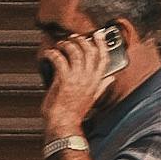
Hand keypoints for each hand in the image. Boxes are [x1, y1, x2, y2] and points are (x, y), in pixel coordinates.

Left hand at [38, 27, 118, 142]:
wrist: (63, 124)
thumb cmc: (73, 113)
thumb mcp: (92, 98)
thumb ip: (102, 86)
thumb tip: (111, 77)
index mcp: (97, 82)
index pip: (104, 58)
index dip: (102, 44)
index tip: (98, 34)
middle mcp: (89, 79)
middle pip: (89, 51)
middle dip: (81, 40)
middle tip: (73, 38)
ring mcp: (77, 79)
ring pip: (76, 52)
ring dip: (67, 45)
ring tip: (60, 45)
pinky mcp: (64, 80)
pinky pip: (59, 59)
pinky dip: (53, 53)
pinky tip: (49, 54)